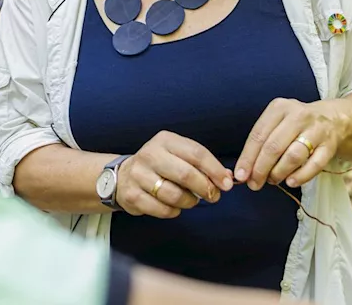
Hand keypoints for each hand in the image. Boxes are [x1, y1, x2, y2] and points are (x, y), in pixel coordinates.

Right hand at [115, 131, 233, 218]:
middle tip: (214, 196)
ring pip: (174, 195)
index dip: (215, 170)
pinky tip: (174, 206)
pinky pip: (162, 209)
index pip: (196, 153)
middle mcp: (150, 154)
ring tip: (191, 200)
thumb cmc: (160, 165)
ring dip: (189, 202)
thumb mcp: (179, 155)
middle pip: (186, 174)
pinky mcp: (132, 195)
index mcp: (165, 140)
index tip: (227, 184)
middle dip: (205, 188)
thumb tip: (227, 178)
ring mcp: (138, 175)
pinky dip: (174, 211)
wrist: (124, 175)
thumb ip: (202, 164)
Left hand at [235, 98, 340, 189]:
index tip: (240, 175)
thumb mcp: (277, 122)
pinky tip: (290, 182)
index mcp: (279, 108)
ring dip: (279, 172)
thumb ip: (261, 143)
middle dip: (260, 169)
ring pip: (293, 155)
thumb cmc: (295, 124)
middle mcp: (298, 115)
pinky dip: (301, 176)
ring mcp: (316, 129)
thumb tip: (244, 171)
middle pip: (274, 146)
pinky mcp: (329, 145)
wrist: (332, 119)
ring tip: (272, 180)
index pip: (259, 135)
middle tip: (254, 184)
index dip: (247, 157)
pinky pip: (315, 164)